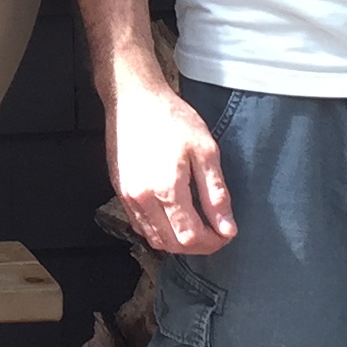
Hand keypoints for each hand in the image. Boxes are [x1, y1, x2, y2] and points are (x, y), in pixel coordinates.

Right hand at [108, 68, 235, 256]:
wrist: (133, 99)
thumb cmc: (170, 118)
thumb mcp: (205, 150)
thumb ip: (216, 193)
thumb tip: (226, 227)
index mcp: (168, 188)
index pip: (191, 237)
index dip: (212, 242)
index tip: (225, 234)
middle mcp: (143, 199)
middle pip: (172, 244)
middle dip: (197, 246)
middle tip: (215, 233)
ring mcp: (128, 197)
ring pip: (153, 239)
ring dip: (177, 242)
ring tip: (196, 228)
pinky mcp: (120, 191)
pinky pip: (139, 226)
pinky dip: (158, 231)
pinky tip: (172, 219)